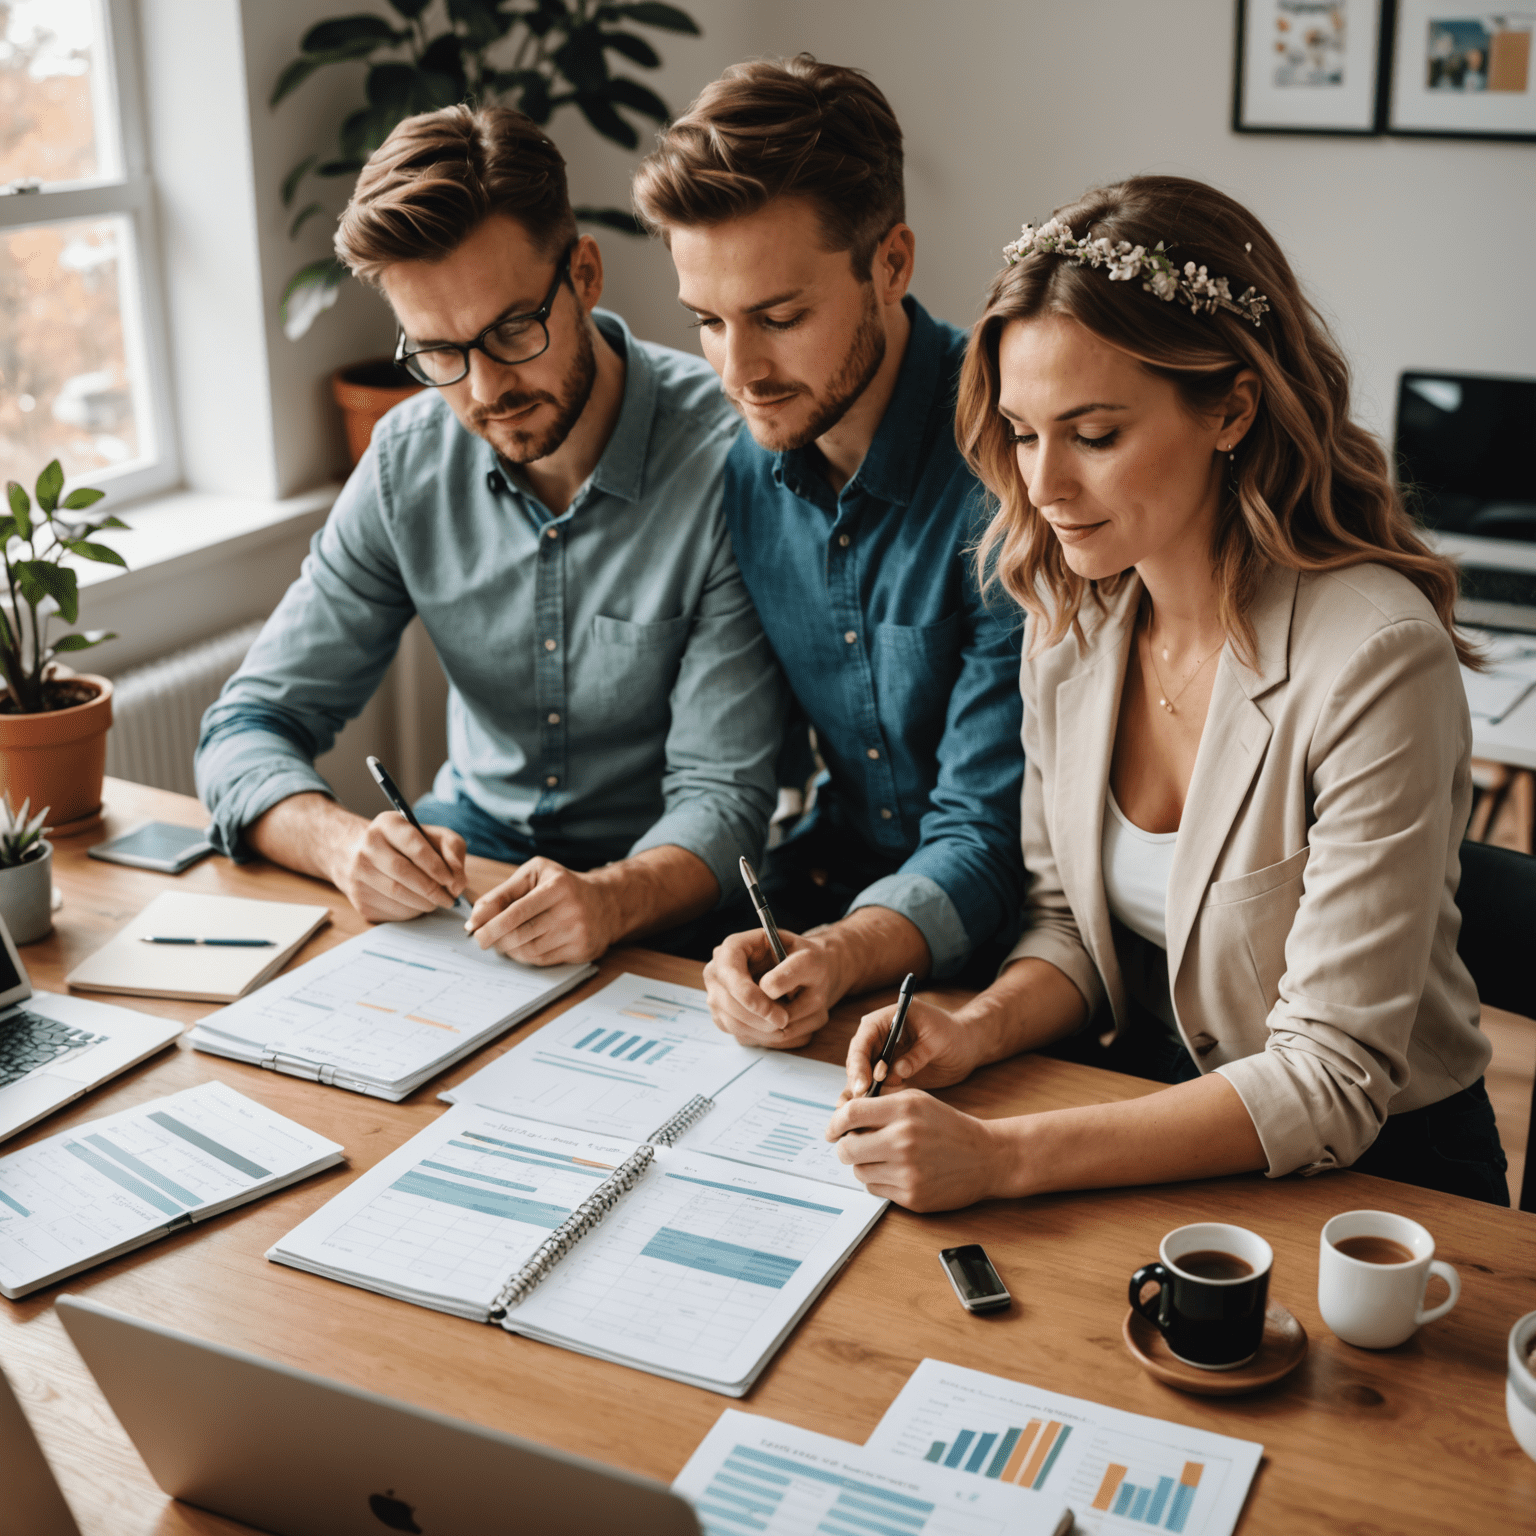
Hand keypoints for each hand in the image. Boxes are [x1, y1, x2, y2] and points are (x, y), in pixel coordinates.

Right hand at [326, 811, 466, 921]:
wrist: (360, 853)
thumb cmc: (406, 844)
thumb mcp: (432, 835)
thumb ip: (453, 849)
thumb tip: (458, 883)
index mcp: (388, 824)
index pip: (414, 846)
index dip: (436, 866)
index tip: (451, 881)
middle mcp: (367, 847)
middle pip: (403, 873)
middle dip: (432, 890)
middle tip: (449, 898)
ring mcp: (358, 874)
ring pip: (396, 895)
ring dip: (423, 903)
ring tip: (436, 901)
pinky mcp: (358, 899)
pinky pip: (389, 911)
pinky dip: (410, 912)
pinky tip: (417, 904)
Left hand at [467, 857, 616, 965]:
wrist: (605, 902)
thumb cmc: (562, 886)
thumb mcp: (534, 875)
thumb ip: (503, 893)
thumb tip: (476, 917)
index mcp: (557, 887)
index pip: (516, 912)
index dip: (490, 924)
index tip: (473, 931)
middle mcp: (571, 910)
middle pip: (520, 934)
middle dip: (495, 939)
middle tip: (483, 939)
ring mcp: (577, 933)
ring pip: (529, 951)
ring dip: (508, 950)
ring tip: (502, 941)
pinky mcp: (581, 951)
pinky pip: (542, 961)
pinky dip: (525, 956)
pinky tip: (521, 947)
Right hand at [702, 927, 846, 1048]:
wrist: (807, 977)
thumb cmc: (806, 963)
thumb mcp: (810, 960)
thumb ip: (792, 970)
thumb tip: (768, 989)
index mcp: (735, 947)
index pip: (728, 970)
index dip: (746, 993)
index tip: (772, 1012)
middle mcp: (719, 971)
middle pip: (727, 1001)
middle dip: (758, 1017)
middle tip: (785, 1021)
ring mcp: (718, 996)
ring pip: (734, 1023)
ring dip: (763, 1030)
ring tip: (788, 1023)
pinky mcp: (726, 1018)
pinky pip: (741, 1035)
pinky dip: (764, 1037)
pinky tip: (782, 1028)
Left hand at [826, 1090, 1008, 1211]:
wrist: (987, 1157)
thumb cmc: (948, 1126)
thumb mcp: (916, 1101)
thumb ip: (880, 1103)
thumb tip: (840, 1113)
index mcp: (904, 1110)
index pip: (850, 1113)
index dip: (835, 1122)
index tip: (833, 1130)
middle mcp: (904, 1140)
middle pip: (847, 1148)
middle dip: (846, 1147)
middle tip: (856, 1146)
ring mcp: (908, 1171)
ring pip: (859, 1171)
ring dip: (866, 1165)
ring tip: (886, 1157)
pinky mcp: (912, 1196)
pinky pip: (875, 1189)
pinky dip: (881, 1181)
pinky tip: (899, 1172)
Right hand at [842, 997, 984, 1098]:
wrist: (963, 1045)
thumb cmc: (952, 1034)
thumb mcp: (937, 1040)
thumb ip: (916, 1055)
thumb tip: (896, 1072)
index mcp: (886, 1019)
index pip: (864, 1039)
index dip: (859, 1062)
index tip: (863, 1085)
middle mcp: (878, 1037)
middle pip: (857, 1059)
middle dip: (856, 1081)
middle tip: (861, 1103)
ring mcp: (880, 1056)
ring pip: (860, 1076)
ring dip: (857, 1093)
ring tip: (853, 1112)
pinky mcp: (886, 1074)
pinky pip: (872, 1087)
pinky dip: (867, 1100)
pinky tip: (859, 1114)